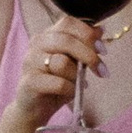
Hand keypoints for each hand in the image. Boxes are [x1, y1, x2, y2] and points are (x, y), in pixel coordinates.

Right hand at [2, 13, 95, 132]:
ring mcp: (30, 62)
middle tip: (102, 70)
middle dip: (89, 55)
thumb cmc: (55, 84)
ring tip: (79, 84)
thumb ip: (83, 46)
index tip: (102, 49)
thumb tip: (101, 29)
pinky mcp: (29, 82)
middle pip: (66, 40)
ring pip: (62, 62)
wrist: (33, 110)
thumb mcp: (72, 63)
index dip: (87, 33)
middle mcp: (36, 44)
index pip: (67, 22)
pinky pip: (58, 83)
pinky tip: (71, 92)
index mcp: (47, 35)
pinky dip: (70, 89)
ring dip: (77, 75)